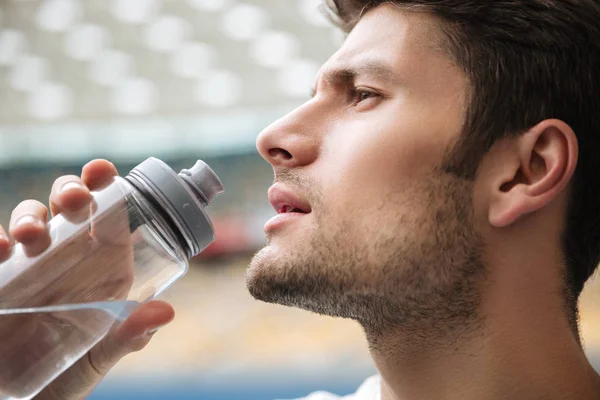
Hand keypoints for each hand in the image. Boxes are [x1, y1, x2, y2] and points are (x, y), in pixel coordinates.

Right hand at [0, 160, 174, 399]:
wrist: (22, 399)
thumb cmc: (67, 373)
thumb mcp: (99, 357)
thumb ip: (127, 337)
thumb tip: (164, 312)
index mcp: (101, 267)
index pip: (108, 218)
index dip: (107, 189)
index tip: (103, 171)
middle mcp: (67, 259)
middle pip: (67, 208)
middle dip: (69, 191)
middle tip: (73, 200)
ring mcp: (29, 265)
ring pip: (29, 221)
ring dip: (29, 216)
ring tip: (30, 235)